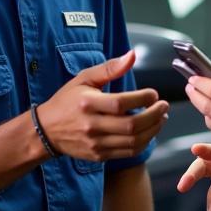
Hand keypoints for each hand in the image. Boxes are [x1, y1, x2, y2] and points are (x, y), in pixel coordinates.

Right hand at [38, 50, 167, 161]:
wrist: (46, 130)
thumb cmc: (67, 101)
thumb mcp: (84, 78)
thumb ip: (110, 68)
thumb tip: (132, 55)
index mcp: (88, 103)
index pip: (121, 103)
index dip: (143, 98)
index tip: (153, 94)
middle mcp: (91, 125)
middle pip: (131, 125)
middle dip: (154, 115)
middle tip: (164, 106)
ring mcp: (95, 143)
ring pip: (133, 141)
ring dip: (153, 129)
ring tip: (161, 118)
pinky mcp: (99, 155)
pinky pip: (128, 152)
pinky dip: (144, 142)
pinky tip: (149, 131)